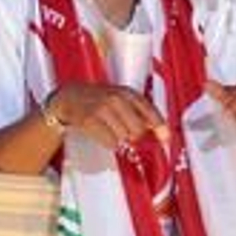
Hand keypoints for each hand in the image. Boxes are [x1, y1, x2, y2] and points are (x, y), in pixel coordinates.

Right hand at [46, 82, 165, 148]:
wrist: (69, 97)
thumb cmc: (98, 99)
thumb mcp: (120, 98)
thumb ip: (140, 111)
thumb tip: (159, 131)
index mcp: (127, 93)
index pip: (150, 111)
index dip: (160, 127)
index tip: (166, 138)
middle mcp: (116, 99)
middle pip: (138, 130)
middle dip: (133, 135)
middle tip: (124, 131)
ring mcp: (102, 109)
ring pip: (123, 137)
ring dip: (119, 138)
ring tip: (109, 129)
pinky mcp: (90, 120)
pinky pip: (110, 141)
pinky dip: (108, 142)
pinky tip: (102, 134)